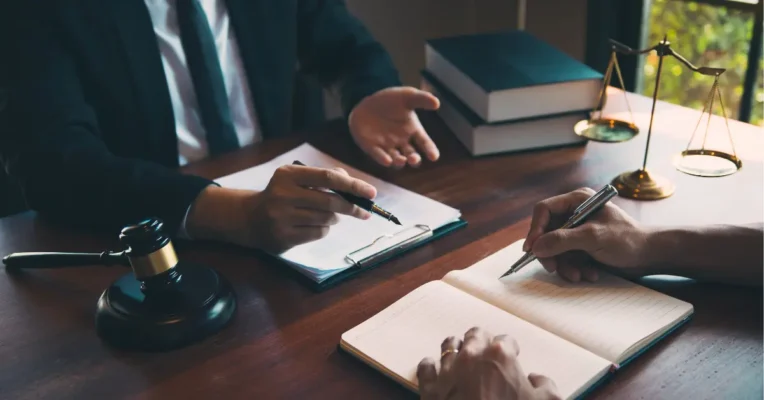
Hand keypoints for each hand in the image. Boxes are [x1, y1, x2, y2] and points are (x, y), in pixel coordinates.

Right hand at [186, 165, 375, 252]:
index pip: (328, 177)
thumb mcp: (297, 179)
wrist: (250, 218)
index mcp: (288, 175)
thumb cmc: (283, 195)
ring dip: (334, 218)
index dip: (353, 185)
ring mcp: (281, 217)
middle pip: (330, 201)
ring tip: (328, 215)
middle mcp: (282, 194)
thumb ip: (325, 177)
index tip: (371, 193)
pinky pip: (317, 233)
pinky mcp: (283, 237)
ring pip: (326, 219)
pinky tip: (314, 225)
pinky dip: (324, 229)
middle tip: (363, 211)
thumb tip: (353, 184)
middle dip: (351, 207)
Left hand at [348, 86, 440, 168]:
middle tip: (414, 159)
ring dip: (399, 161)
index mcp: (414, 131)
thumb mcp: (407, 96)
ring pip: (396, 159)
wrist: (367, 103)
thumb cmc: (390, 100)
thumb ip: (421, 99)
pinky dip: (382, 158)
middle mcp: (402, 142)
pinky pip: (378, 155)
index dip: (430, 150)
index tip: (434, 157)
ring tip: (401, 160)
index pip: (425, 143)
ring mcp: (387, 146)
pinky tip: (387, 161)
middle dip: (414, 160)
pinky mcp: (372, 147)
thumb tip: (436, 103)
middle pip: (411, 156)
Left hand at [417, 327, 559, 399]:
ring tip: (461, 355)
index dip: (511, 348)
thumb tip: (537, 379)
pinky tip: (436, 369)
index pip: (506, 340)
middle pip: (475, 335)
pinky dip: (431, 366)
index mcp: (500, 355)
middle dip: (483, 341)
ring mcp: (448, 370)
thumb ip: (545, 386)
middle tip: (487, 351)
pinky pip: (426, 367)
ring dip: (457, 347)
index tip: (513, 355)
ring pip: (449, 345)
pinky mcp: (430, 387)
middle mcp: (471, 355)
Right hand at [523, 187, 649, 281]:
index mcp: (577, 201)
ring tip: (579, 275)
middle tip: (553, 268)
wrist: (650, 256)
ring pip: (555, 249)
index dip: (535, 229)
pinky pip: (566, 258)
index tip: (532, 250)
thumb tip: (536, 247)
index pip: (544, 210)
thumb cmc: (628, 240)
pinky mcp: (582, 247)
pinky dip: (574, 268)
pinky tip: (589, 274)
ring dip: (565, 265)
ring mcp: (578, 231)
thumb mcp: (594, 237)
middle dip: (551, 253)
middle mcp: (574, 214)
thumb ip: (563, 240)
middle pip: (546, 232)